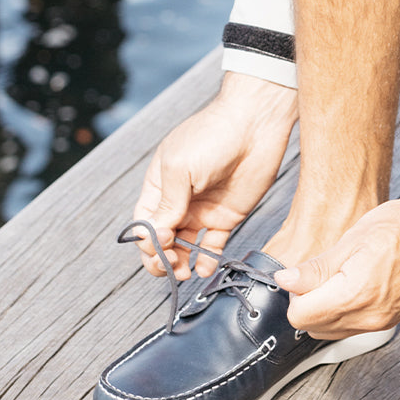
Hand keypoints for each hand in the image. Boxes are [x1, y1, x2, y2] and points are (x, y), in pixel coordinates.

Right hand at [134, 71, 297, 278]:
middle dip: (161, 257)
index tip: (159, 246)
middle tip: (170, 267)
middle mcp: (178, 201)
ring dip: (180, 263)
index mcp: (159, 186)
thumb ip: (168, 203)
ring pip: (184, 246)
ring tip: (185, 273)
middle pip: (162, 238)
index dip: (147, 240)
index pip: (144, 222)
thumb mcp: (180, 168)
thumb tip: (157, 233)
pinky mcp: (226, 217)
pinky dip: (206, 259)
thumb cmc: (212, 137)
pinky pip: (212, 245)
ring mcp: (202, 210)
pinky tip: (205, 268)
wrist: (255, 126)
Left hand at [272, 194, 399, 337]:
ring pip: (333, 330)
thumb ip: (316, 268)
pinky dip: (345, 310)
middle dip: (308, 303)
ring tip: (340, 276)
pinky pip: (354, 326)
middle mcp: (370, 317)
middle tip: (320, 273)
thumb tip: (285, 281)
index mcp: (355, 296)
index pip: (299, 316)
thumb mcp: (352, 239)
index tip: (303, 274)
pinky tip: (354, 284)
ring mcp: (383, 321)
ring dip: (326, 309)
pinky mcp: (392, 319)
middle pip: (314, 328)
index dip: (294, 293)